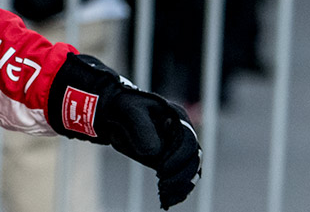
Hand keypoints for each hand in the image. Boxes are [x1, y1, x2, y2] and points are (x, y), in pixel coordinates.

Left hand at [49, 54, 201, 207]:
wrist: (115, 114)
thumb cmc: (124, 109)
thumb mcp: (130, 112)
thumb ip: (142, 128)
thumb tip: (154, 152)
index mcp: (177, 117)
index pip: (188, 139)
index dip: (179, 157)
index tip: (161, 169)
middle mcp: (182, 133)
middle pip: (194, 157)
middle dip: (182, 175)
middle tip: (163, 186)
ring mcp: (177, 148)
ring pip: (192, 170)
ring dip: (182, 186)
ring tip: (166, 197)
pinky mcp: (169, 161)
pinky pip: (182, 177)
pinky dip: (178, 191)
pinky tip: (167, 200)